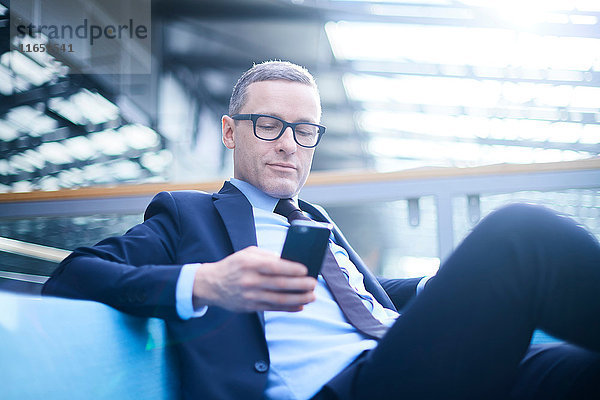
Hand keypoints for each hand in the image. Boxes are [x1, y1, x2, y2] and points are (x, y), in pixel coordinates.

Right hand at [192, 246, 316, 312]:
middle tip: (313, 284)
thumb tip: (290, 261)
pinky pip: (272, 308)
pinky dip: (288, 308)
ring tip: (311, 297)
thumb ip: (267, 256)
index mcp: (249, 264)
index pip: (274, 267)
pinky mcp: (250, 307)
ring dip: (298, 299)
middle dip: (299, 285)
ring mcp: (250, 296)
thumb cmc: (233, 266)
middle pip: (279, 284)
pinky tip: (300, 306)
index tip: (306, 269)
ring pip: (278, 299)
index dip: (291, 269)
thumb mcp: (247, 254)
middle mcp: (250, 281)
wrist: (210, 284)